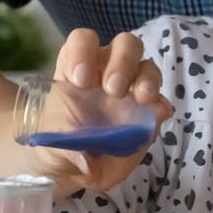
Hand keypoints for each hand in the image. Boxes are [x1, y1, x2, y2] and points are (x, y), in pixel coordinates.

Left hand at [29, 29, 173, 195]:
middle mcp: (107, 72)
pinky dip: (160, 107)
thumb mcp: (52, 151)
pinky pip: (161, 102)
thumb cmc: (57, 147)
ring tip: (141, 98)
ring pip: (147, 67)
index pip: (83, 41)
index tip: (81, 80)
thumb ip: (64, 151)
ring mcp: (131, 91)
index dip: (83, 52)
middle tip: (113, 89)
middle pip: (125, 44)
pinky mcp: (148, 115)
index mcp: (77, 70)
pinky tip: (155, 117)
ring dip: (147, 80)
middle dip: (122, 62)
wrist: (74, 171)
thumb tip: (86, 160)